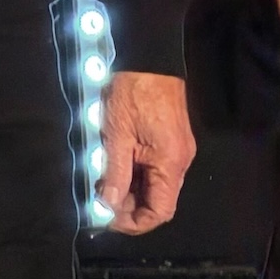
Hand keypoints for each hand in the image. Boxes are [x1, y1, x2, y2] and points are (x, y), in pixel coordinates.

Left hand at [97, 70, 194, 233]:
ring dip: (129, 187)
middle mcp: (180, 162)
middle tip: (99, 199)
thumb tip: (107, 205)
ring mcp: (177, 150)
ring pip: (154, 184)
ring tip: (103, 181)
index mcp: (171, 163)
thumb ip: (114, 172)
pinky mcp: (170, 140)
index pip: (159, 211)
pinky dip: (134, 172)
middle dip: (128, 205)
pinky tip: (114, 164)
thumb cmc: (132, 91)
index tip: (106, 217)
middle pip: (157, 200)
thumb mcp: (116, 133)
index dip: (133, 221)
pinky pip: (154, 167)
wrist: (148, 57)